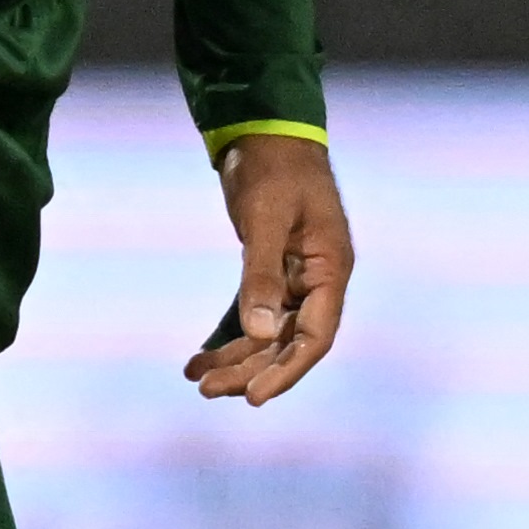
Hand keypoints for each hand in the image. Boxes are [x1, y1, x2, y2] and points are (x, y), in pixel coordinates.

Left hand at [185, 129, 350, 403]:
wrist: (264, 131)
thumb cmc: (274, 167)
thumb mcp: (266, 217)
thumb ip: (262, 273)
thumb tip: (258, 332)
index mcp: (330, 269)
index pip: (315, 337)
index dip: (287, 371)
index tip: (254, 397)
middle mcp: (317, 280)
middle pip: (288, 343)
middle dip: (251, 369)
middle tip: (209, 391)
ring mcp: (295, 278)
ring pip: (268, 335)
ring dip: (236, 358)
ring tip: (197, 379)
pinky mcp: (271, 272)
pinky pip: (253, 316)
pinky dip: (229, 337)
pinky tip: (200, 357)